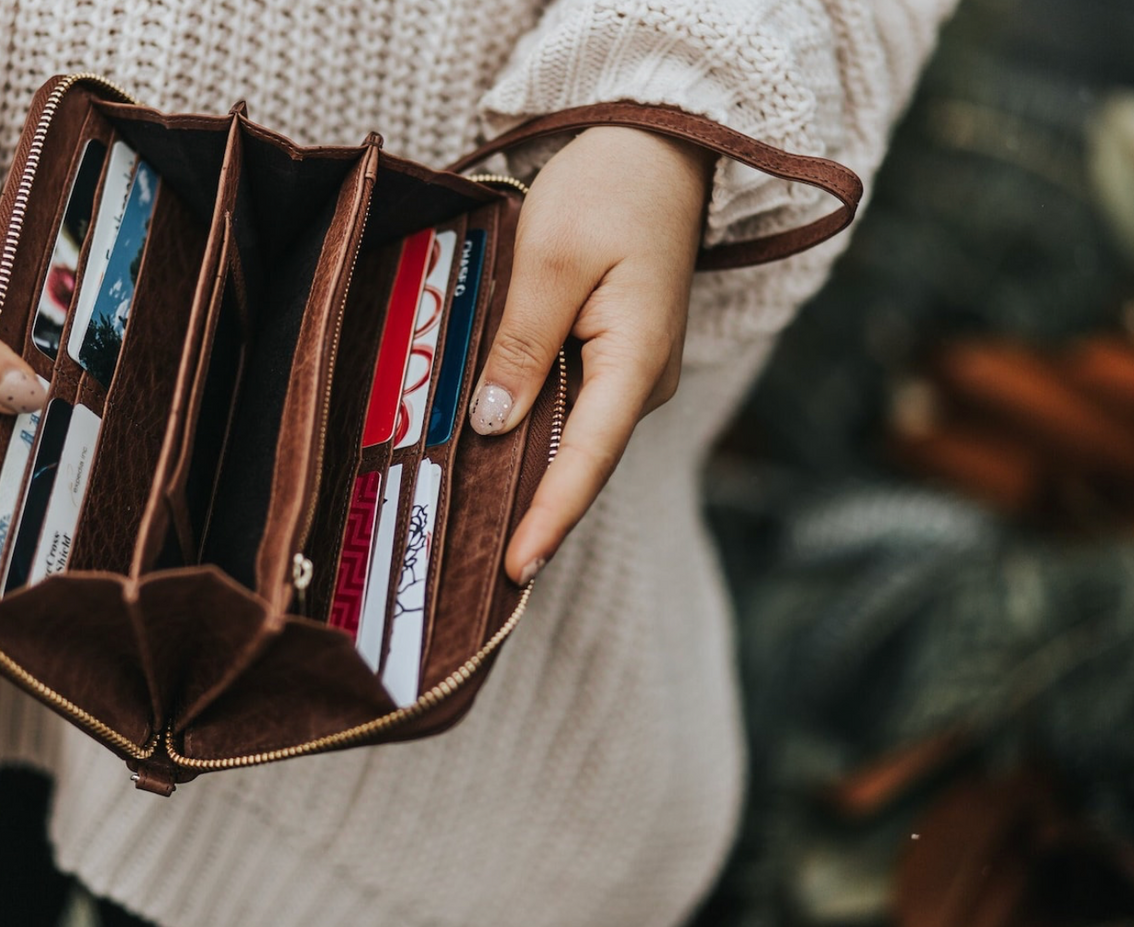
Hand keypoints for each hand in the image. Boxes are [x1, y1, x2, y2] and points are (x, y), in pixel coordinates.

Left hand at [468, 127, 713, 583]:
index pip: (586, 459)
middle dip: (533, 513)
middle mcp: (642, 381)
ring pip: (573, 439)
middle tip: (476, 570)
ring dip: (528, 476)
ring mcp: (632, 372)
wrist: (658, 148)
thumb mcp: (551, 260)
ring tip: (475, 529)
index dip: (548, 517)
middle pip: (580, 461)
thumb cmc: (608, 190)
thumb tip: (492, 422)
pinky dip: (534, 434)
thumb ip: (522, 345)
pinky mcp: (616, 356)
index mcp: (635, 362)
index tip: (516, 570)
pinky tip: (493, 455)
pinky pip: (572, 409)